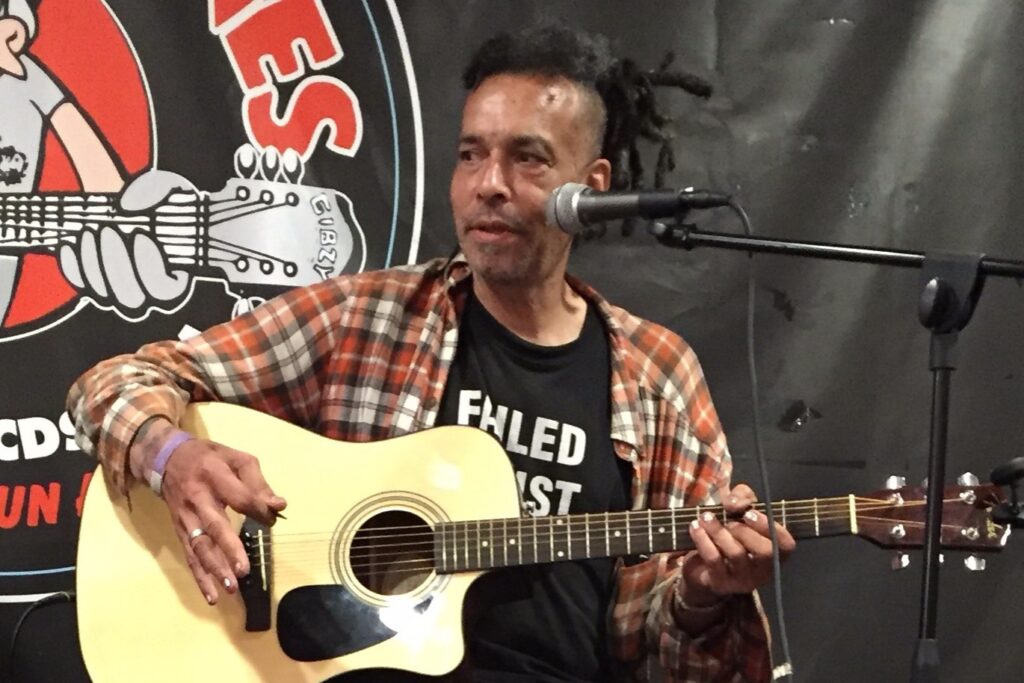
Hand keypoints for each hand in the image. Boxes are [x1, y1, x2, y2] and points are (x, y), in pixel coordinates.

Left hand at [58, 170, 195, 314]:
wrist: (129, 204)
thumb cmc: (154, 198)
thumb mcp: (162, 188)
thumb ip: (153, 193)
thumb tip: (128, 206)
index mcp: (176, 274)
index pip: (166, 289)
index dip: (153, 268)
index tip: (140, 235)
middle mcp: (149, 290)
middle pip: (133, 298)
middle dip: (117, 263)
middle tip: (108, 230)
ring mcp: (121, 290)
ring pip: (106, 295)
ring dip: (95, 264)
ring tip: (89, 231)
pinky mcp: (96, 284)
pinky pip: (83, 285)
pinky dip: (74, 267)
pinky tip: (68, 244)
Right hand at [159, 437, 286, 604]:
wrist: (167, 459)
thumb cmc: (210, 458)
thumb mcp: (236, 458)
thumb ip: (258, 483)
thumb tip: (278, 506)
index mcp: (214, 476)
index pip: (239, 497)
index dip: (258, 509)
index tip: (273, 518)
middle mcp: (197, 499)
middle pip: (214, 526)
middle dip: (228, 549)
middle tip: (244, 570)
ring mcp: (186, 518)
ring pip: (199, 547)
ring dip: (214, 569)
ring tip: (231, 588)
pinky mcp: (180, 532)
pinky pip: (190, 557)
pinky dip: (200, 578)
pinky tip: (212, 596)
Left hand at [679, 484, 794, 606]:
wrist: (701, 565)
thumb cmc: (728, 532)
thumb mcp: (739, 507)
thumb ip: (742, 497)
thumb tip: (734, 503)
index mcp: (775, 552)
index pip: (785, 545)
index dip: (769, 527)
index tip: (749, 513)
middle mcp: (764, 570)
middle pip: (765, 552)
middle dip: (744, 530)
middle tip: (728, 521)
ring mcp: (743, 580)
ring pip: (737, 554)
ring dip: (719, 531)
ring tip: (706, 517)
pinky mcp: (721, 584)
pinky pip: (714, 560)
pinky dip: (703, 539)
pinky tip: (695, 527)